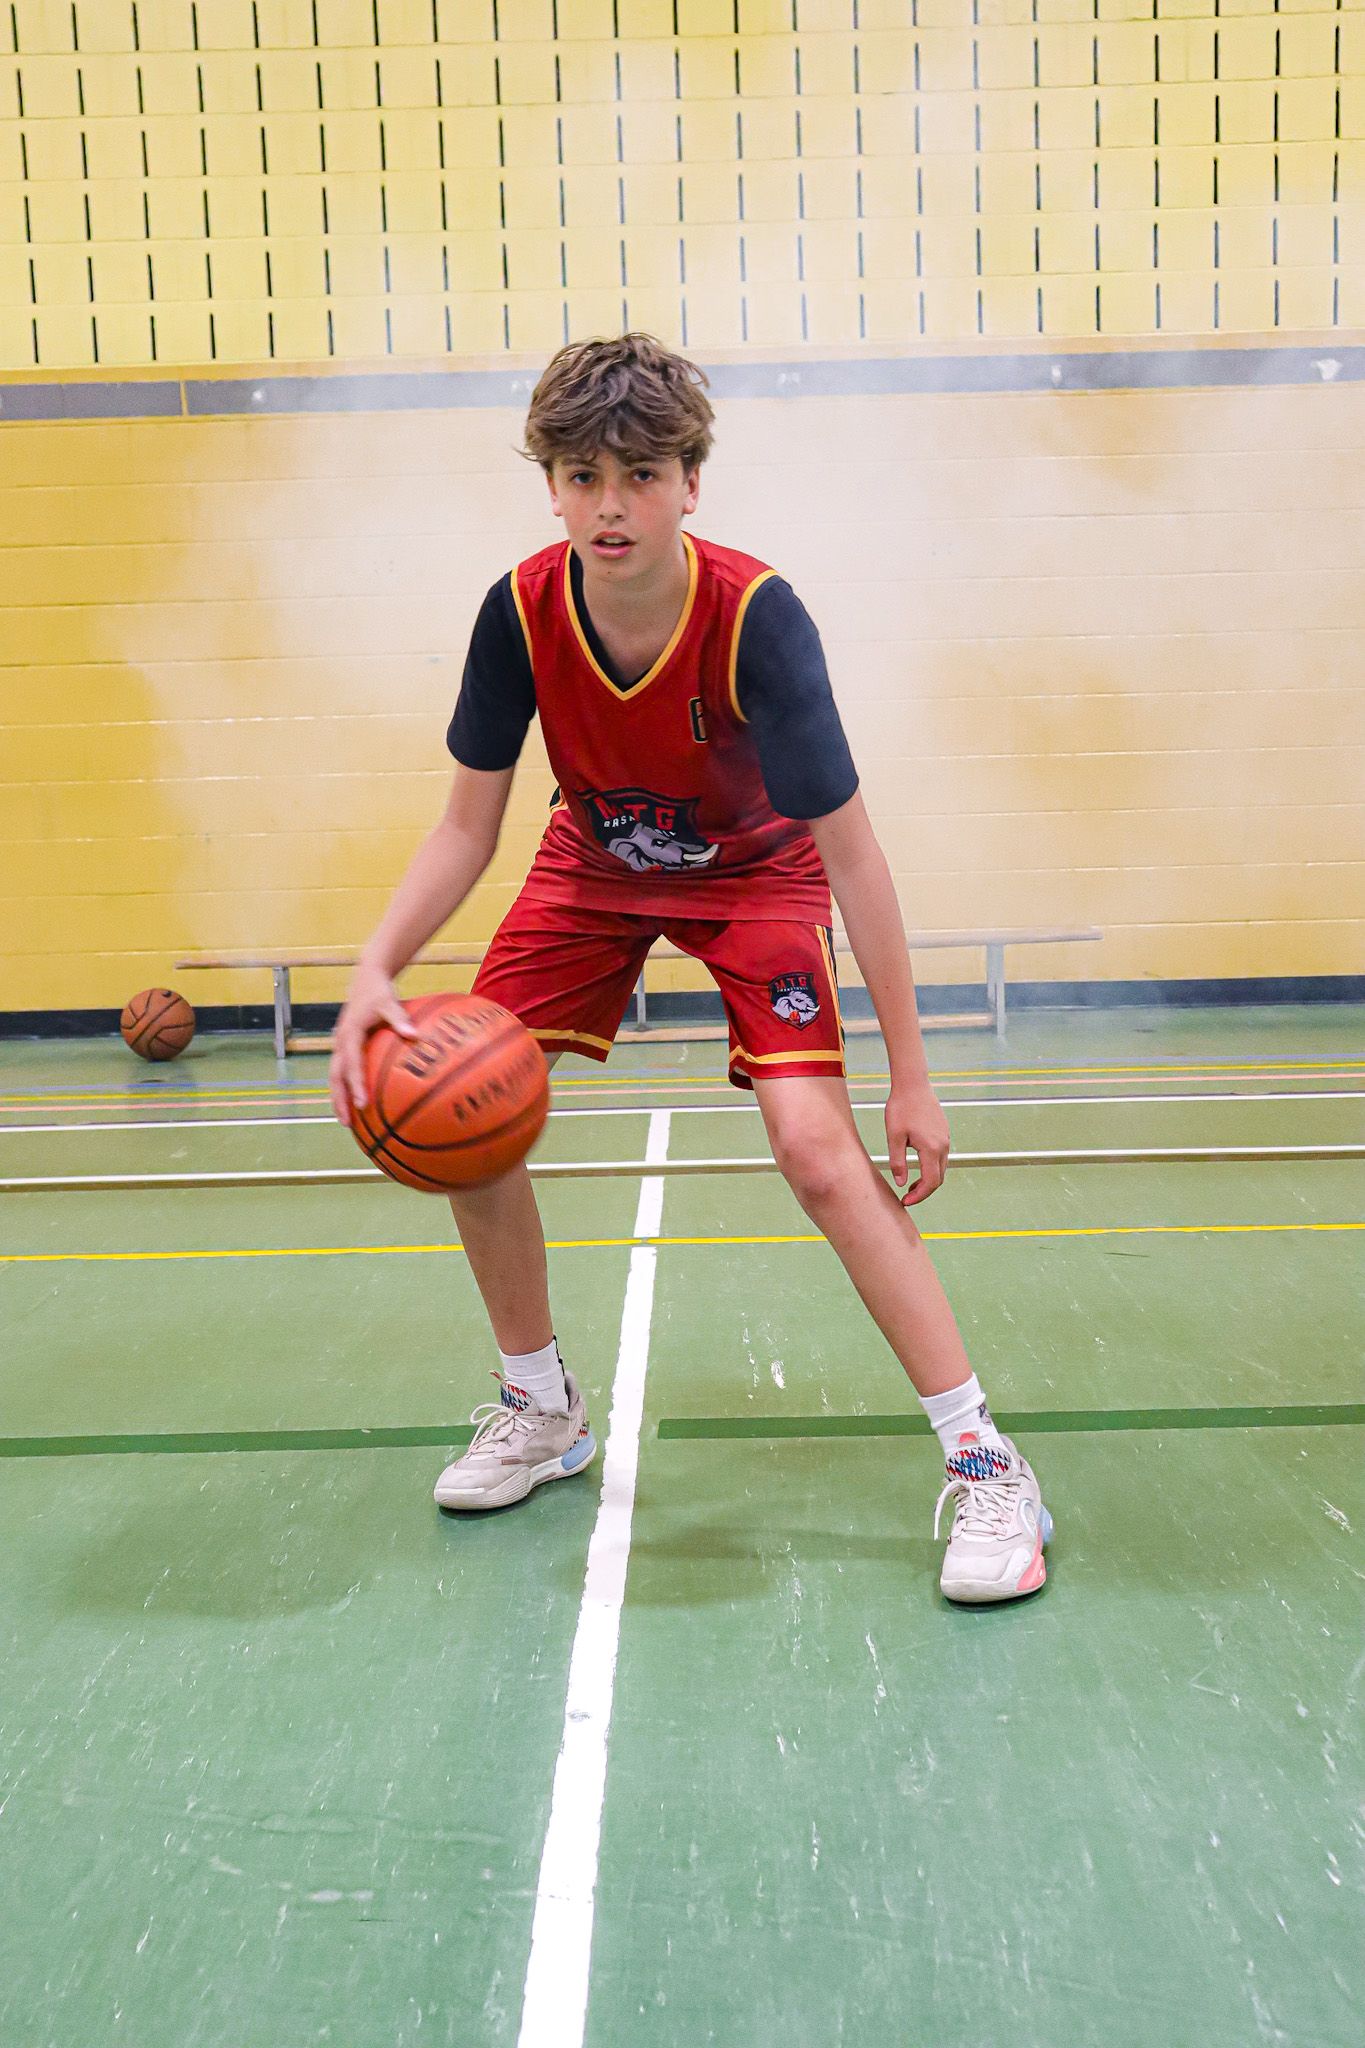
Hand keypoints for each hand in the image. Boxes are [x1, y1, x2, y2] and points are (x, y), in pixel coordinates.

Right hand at [329, 965, 418, 1125]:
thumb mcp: (390, 1001)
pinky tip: (358, 1102)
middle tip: (347, 1123)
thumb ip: (400, 1019)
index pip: (351, 1065)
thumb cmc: (380, 991)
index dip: (356, 1086)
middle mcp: (341, 1043)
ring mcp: (341, 1046)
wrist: (366, 979)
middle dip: (340, 1100)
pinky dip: (347, 1087)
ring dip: (339, 1098)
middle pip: (335, 1077)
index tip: (362, 1104)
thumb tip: (415, 1035)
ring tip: (347, 1121)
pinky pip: (344, 1071)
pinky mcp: (346, 1047)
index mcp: (349, 1035)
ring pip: (336, 1077)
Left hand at [885, 1079, 949, 1206]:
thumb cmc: (901, 1108)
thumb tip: (901, 1183)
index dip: (919, 1196)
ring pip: (941, 1168)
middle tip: (906, 1197)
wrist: (913, 1084)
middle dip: (923, 1191)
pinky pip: (941, 1157)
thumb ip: (898, 1162)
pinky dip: (931, 1167)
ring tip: (910, 1185)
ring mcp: (946, 1139)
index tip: (905, 1201)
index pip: (930, 1182)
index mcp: (931, 1149)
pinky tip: (917, 1166)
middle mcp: (943, 1146)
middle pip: (938, 1178)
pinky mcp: (944, 1133)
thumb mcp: (894, 1137)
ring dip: (928, 1180)